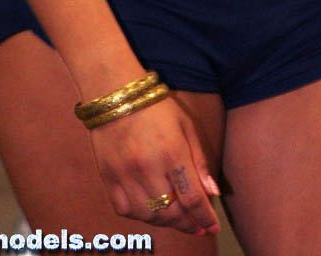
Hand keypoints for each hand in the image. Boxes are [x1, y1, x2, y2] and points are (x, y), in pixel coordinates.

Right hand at [90, 95, 220, 236]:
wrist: (115, 93)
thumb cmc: (156, 107)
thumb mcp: (186, 125)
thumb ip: (199, 161)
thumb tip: (211, 194)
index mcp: (172, 152)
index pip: (192, 198)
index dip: (205, 218)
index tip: (212, 227)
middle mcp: (148, 168)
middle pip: (171, 212)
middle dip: (188, 223)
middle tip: (198, 225)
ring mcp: (125, 175)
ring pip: (149, 216)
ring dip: (166, 222)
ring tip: (177, 217)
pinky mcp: (108, 178)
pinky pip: (125, 210)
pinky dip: (140, 215)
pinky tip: (151, 209)